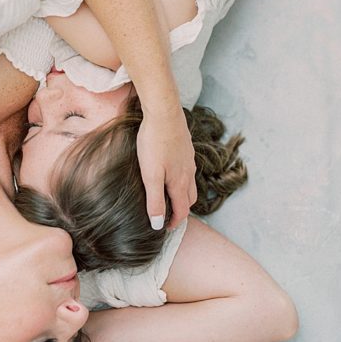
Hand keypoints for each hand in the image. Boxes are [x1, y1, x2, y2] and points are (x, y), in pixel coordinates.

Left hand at [136, 105, 197, 230]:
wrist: (164, 112)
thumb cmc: (154, 142)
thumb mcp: (150, 175)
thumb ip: (155, 200)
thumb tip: (158, 224)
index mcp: (180, 182)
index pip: (182, 211)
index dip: (175, 223)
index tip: (165, 229)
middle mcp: (188, 172)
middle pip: (190, 199)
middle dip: (181, 210)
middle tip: (168, 215)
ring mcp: (189, 159)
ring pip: (190, 183)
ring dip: (183, 194)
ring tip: (169, 196)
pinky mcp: (186, 147)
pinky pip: (187, 168)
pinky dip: (182, 178)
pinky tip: (171, 170)